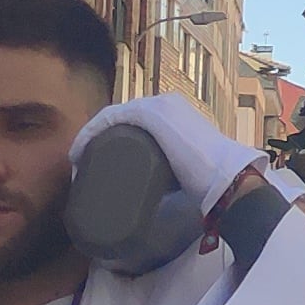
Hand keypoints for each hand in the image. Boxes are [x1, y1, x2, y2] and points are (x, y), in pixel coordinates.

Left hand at [72, 94, 272, 208]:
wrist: (226, 180)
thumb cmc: (213, 184)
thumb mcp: (192, 173)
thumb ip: (183, 177)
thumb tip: (176, 201)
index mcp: (176, 114)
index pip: (132, 125)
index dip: (109, 145)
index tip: (99, 172)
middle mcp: (165, 103)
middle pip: (117, 123)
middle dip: (96, 145)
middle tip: (86, 174)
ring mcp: (156, 105)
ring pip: (109, 121)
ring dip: (89, 141)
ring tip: (80, 168)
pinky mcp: (149, 113)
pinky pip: (108, 119)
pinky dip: (89, 135)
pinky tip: (78, 152)